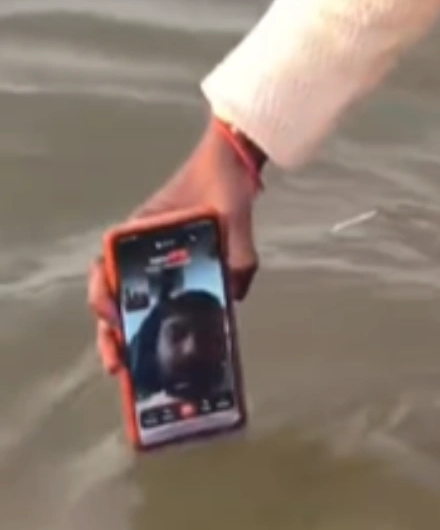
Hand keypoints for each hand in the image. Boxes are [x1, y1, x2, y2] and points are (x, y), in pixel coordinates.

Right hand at [88, 121, 260, 375]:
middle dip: (110, 332)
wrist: (235, 164)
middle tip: (117, 365)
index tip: (112, 316)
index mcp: (138, 231)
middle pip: (113, 295)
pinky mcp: (180, 270)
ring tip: (133, 370)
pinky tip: (167, 350)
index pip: (106, 268)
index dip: (103, 296)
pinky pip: (164, 300)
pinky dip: (160, 324)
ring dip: (129, 335)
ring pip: (133, 302)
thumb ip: (239, 250)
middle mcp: (141, 248)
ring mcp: (157, 261)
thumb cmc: (223, 182)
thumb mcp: (232, 213)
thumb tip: (236, 295)